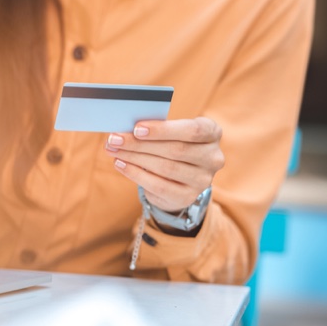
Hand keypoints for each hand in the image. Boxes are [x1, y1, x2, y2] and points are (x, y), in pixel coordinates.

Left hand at [104, 117, 224, 211]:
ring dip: (134, 158)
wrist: (181, 177)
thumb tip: (125, 128)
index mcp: (212, 133)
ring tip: (113, 150)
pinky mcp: (188, 196)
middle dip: (140, 144)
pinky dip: (136, 174)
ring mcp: (203, 180)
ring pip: (165, 167)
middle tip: (114, 139)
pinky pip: (159, 186)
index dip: (164, 130)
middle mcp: (213, 157)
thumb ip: (156, 129)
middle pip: (175, 150)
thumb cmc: (171, 143)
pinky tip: (120, 164)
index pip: (192, 130)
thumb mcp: (171, 132)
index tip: (137, 128)